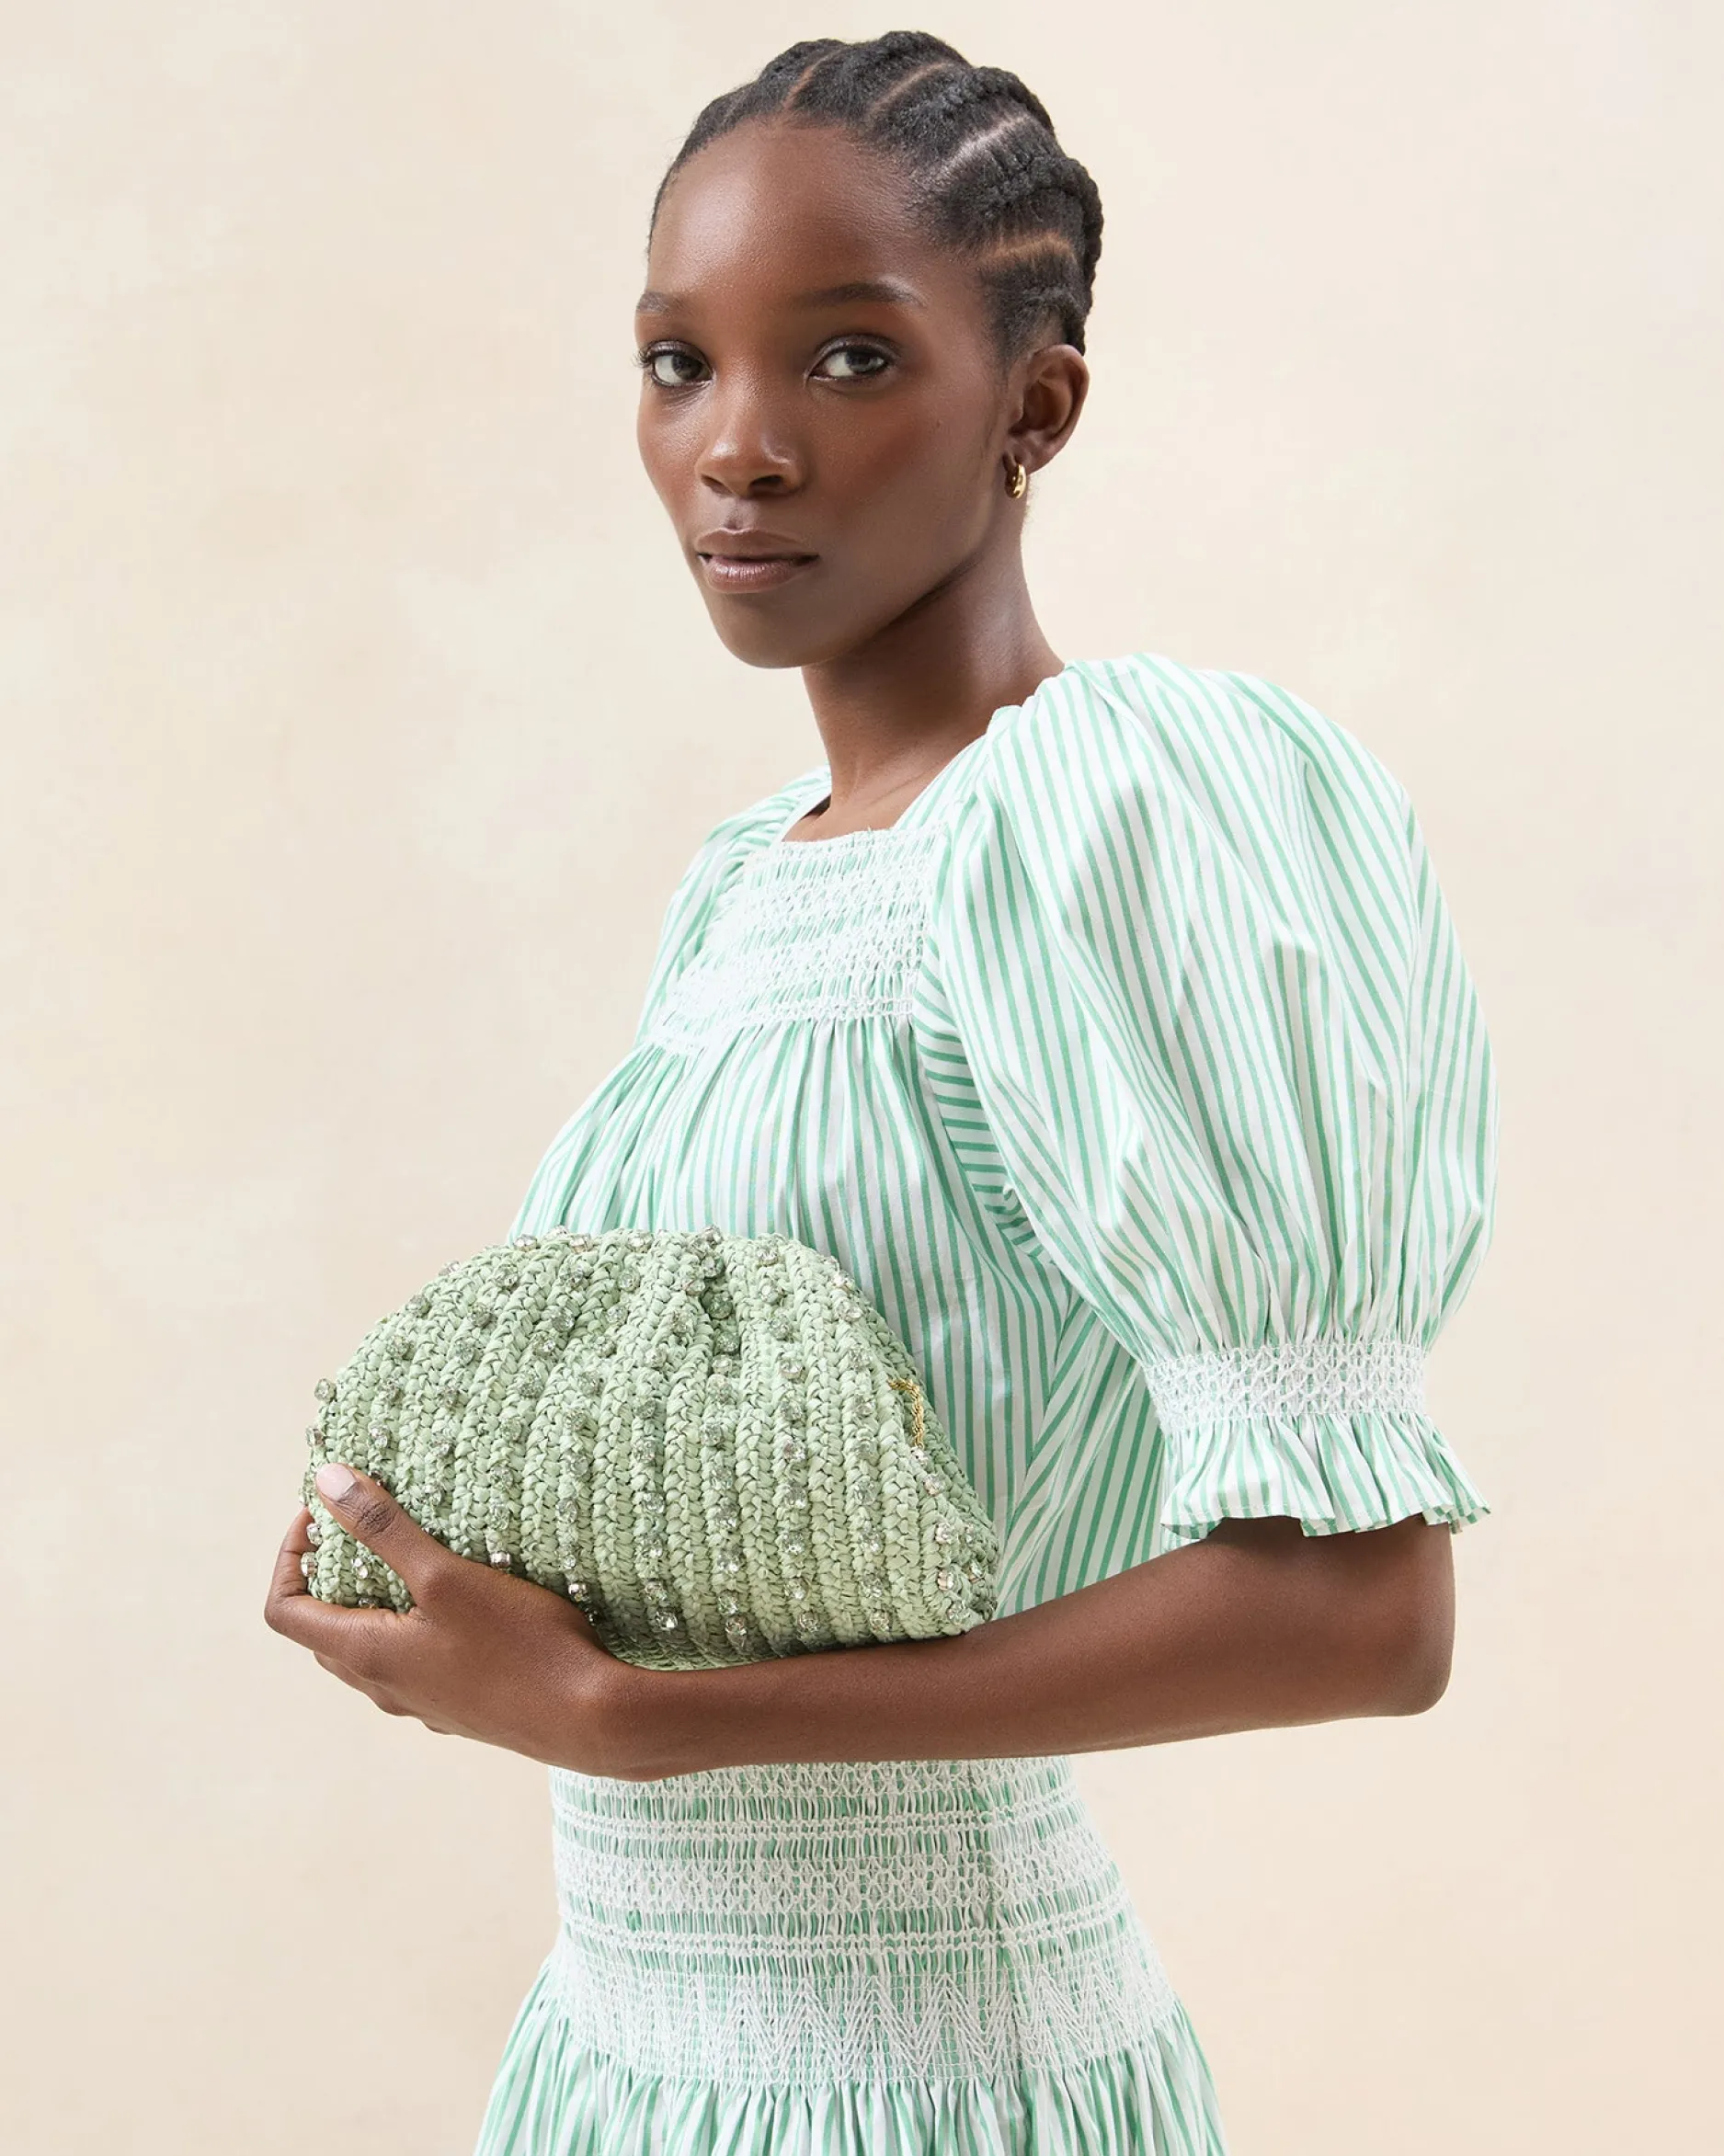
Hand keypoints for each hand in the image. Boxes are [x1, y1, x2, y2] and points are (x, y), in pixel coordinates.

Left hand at [263, 1462, 644, 1775]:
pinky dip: (413, 1627)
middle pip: (324, 1630)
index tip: (325, 1516)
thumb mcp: (447, 1575)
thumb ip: (385, 1529)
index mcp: (367, 1655)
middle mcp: (384, 1687)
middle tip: (366, 1528)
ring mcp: (422, 1703)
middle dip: (330, 1576)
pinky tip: (464, 1602)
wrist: (590, 1719)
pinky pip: (413, 1665)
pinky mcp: (460, 1708)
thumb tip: (328, 1484)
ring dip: (373, 1603)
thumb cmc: (519, 1645)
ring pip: (370, 1651)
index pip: (284, 1611)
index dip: (289, 1557)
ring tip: (416, 1558)